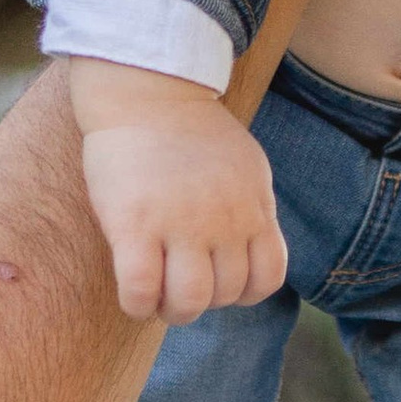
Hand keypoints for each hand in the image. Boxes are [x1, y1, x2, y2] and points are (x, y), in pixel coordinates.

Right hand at [73, 60, 285, 320]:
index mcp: (253, 207)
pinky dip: (138, 305)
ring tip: (156, 294)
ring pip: (189, 302)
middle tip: (178, 287)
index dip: (242, 292)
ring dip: (171, 310)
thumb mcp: (244, 166)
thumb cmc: (191, 131)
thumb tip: (251, 248)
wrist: (148, 91)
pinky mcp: (136, 224)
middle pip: (226, 294)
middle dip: (202, 302)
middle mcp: (224, 220)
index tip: (216, 278)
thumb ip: (251, 208)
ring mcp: (181, 223)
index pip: (268, 278)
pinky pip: (141, 291)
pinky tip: (133, 294)